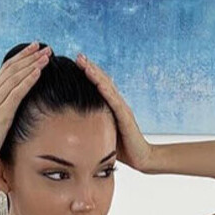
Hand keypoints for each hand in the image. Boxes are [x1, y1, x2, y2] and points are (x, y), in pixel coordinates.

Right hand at [0, 43, 50, 174]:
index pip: (6, 69)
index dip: (21, 57)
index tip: (34, 48)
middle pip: (12, 69)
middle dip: (30, 56)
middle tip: (46, 46)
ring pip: (15, 78)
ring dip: (32, 65)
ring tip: (46, 56)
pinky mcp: (0, 115)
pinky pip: (16, 94)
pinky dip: (27, 81)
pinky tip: (38, 72)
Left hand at [74, 53, 154, 171]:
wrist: (142, 158)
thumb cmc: (122, 149)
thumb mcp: (102, 134)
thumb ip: (92, 126)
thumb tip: (72, 126)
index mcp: (112, 107)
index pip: (100, 85)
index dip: (89, 73)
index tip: (76, 63)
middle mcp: (118, 104)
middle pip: (103, 81)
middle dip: (90, 68)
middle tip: (78, 56)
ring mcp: (122, 109)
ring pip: (108, 87)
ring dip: (95, 74)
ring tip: (84, 63)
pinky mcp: (126, 117)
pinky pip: (114, 101)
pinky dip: (105, 90)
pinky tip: (97, 82)